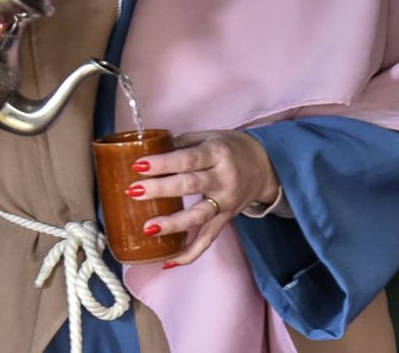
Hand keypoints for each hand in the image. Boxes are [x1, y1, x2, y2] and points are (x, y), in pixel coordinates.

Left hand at [125, 130, 281, 267]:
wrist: (264, 166)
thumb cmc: (229, 148)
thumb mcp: (208, 136)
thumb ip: (180, 144)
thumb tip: (145, 151)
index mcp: (217, 153)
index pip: (188, 159)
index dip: (164, 163)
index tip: (139, 164)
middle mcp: (223, 179)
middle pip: (190, 185)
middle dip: (161, 189)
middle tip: (134, 192)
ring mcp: (225, 203)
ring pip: (198, 216)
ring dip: (172, 224)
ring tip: (148, 229)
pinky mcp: (225, 220)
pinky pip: (207, 240)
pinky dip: (189, 253)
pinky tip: (168, 261)